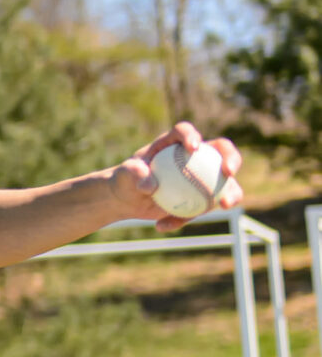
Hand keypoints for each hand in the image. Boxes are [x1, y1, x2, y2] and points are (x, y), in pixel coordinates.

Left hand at [109, 121, 243, 231]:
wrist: (126, 198)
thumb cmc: (124, 179)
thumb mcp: (124, 175)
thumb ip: (134, 174)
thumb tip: (151, 185)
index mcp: (172, 143)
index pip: (184, 132)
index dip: (191, 135)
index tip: (193, 148)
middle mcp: (193, 156)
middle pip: (221, 151)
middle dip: (231, 158)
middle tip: (228, 172)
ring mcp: (202, 176)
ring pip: (226, 183)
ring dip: (232, 193)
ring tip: (224, 205)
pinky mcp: (202, 197)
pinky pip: (204, 208)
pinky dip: (186, 218)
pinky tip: (164, 224)